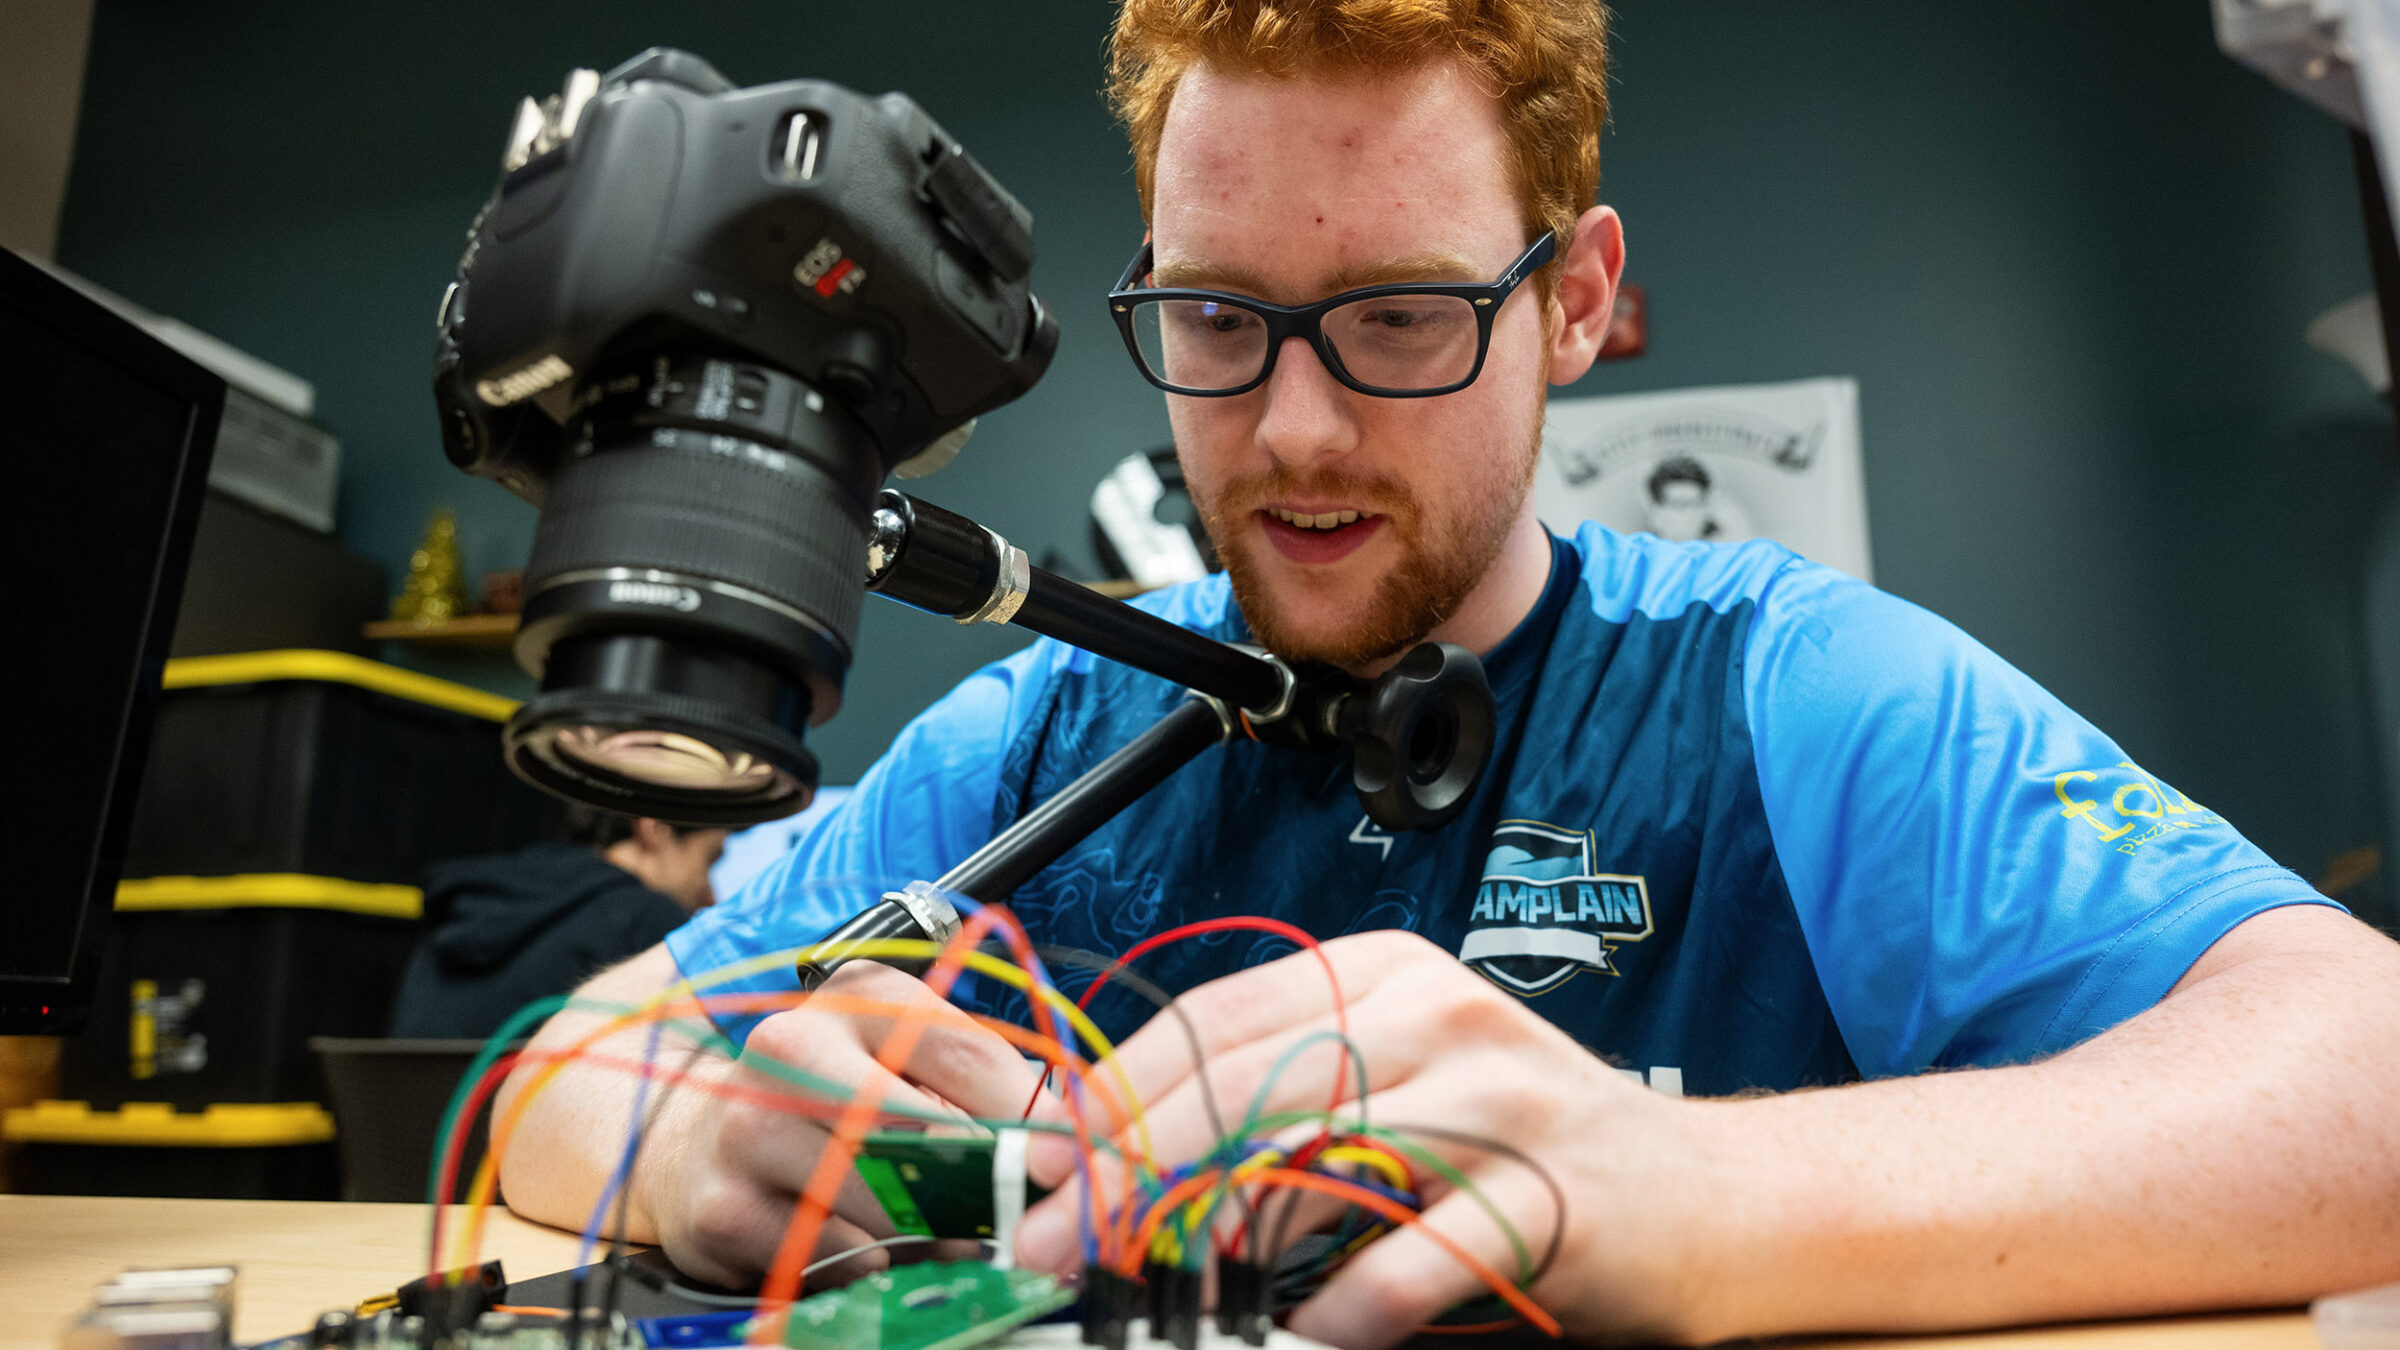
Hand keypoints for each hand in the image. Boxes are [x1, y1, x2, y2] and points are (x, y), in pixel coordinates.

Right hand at [633, 959, 1044, 1288]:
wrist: (695, 1140)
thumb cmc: (829, 1098)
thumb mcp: (902, 1062)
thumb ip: (979, 1092)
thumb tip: (1065, 1152)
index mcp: (859, 995)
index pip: (970, 1054)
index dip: (1032, 1119)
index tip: (1071, 1165)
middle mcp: (793, 1047)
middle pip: (924, 1132)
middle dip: (984, 1189)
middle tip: (1019, 1222)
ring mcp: (749, 1128)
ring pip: (883, 1205)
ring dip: (935, 1240)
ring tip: (950, 1241)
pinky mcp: (723, 1209)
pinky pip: (833, 1258)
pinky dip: (869, 1266)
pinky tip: (869, 1249)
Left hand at [1009, 930, 1714, 1347]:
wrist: (1705, 1196)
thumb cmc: (1524, 1146)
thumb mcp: (1395, 1089)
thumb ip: (1279, 1102)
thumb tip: (1119, 1156)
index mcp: (1383, 974)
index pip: (1217, 1017)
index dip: (1119, 1093)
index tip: (1047, 1165)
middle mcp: (1435, 1015)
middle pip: (1251, 1080)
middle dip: (1137, 1167)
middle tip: (1067, 1243)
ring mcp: (1497, 1097)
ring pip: (1320, 1155)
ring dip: (1222, 1234)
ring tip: (1161, 1291)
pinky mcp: (1549, 1191)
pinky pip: (1418, 1252)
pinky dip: (1349, 1305)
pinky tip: (1310, 1336)